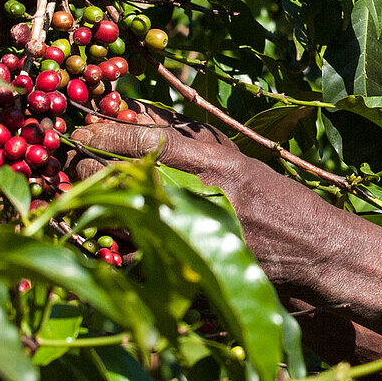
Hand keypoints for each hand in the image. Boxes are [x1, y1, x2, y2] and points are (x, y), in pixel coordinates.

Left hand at [67, 103, 322, 289]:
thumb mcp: (235, 158)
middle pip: (118, 177)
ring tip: (78, 195)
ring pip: (114, 218)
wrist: (312, 253)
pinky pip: (129, 258)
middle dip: (84, 169)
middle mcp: (199, 196)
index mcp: (214, 162)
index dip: (102, 134)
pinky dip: (107, 245)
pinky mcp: (186, 269)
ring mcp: (190, 236)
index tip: (80, 131)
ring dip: (88, 206)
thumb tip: (130, 111)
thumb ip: (186, 136)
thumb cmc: (274, 199)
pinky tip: (101, 235)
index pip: (142, 139)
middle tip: (69, 163)